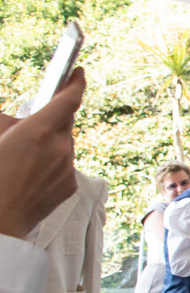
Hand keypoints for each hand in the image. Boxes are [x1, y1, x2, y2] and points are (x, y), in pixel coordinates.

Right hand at [0, 67, 85, 238]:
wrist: (0, 219)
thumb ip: (7, 123)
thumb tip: (19, 121)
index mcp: (38, 132)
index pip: (68, 100)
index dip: (75, 83)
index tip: (78, 72)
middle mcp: (60, 148)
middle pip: (65, 122)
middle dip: (52, 118)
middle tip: (34, 123)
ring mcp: (68, 168)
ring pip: (64, 145)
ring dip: (50, 144)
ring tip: (24, 158)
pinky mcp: (70, 185)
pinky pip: (64, 165)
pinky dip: (52, 163)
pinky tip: (32, 174)